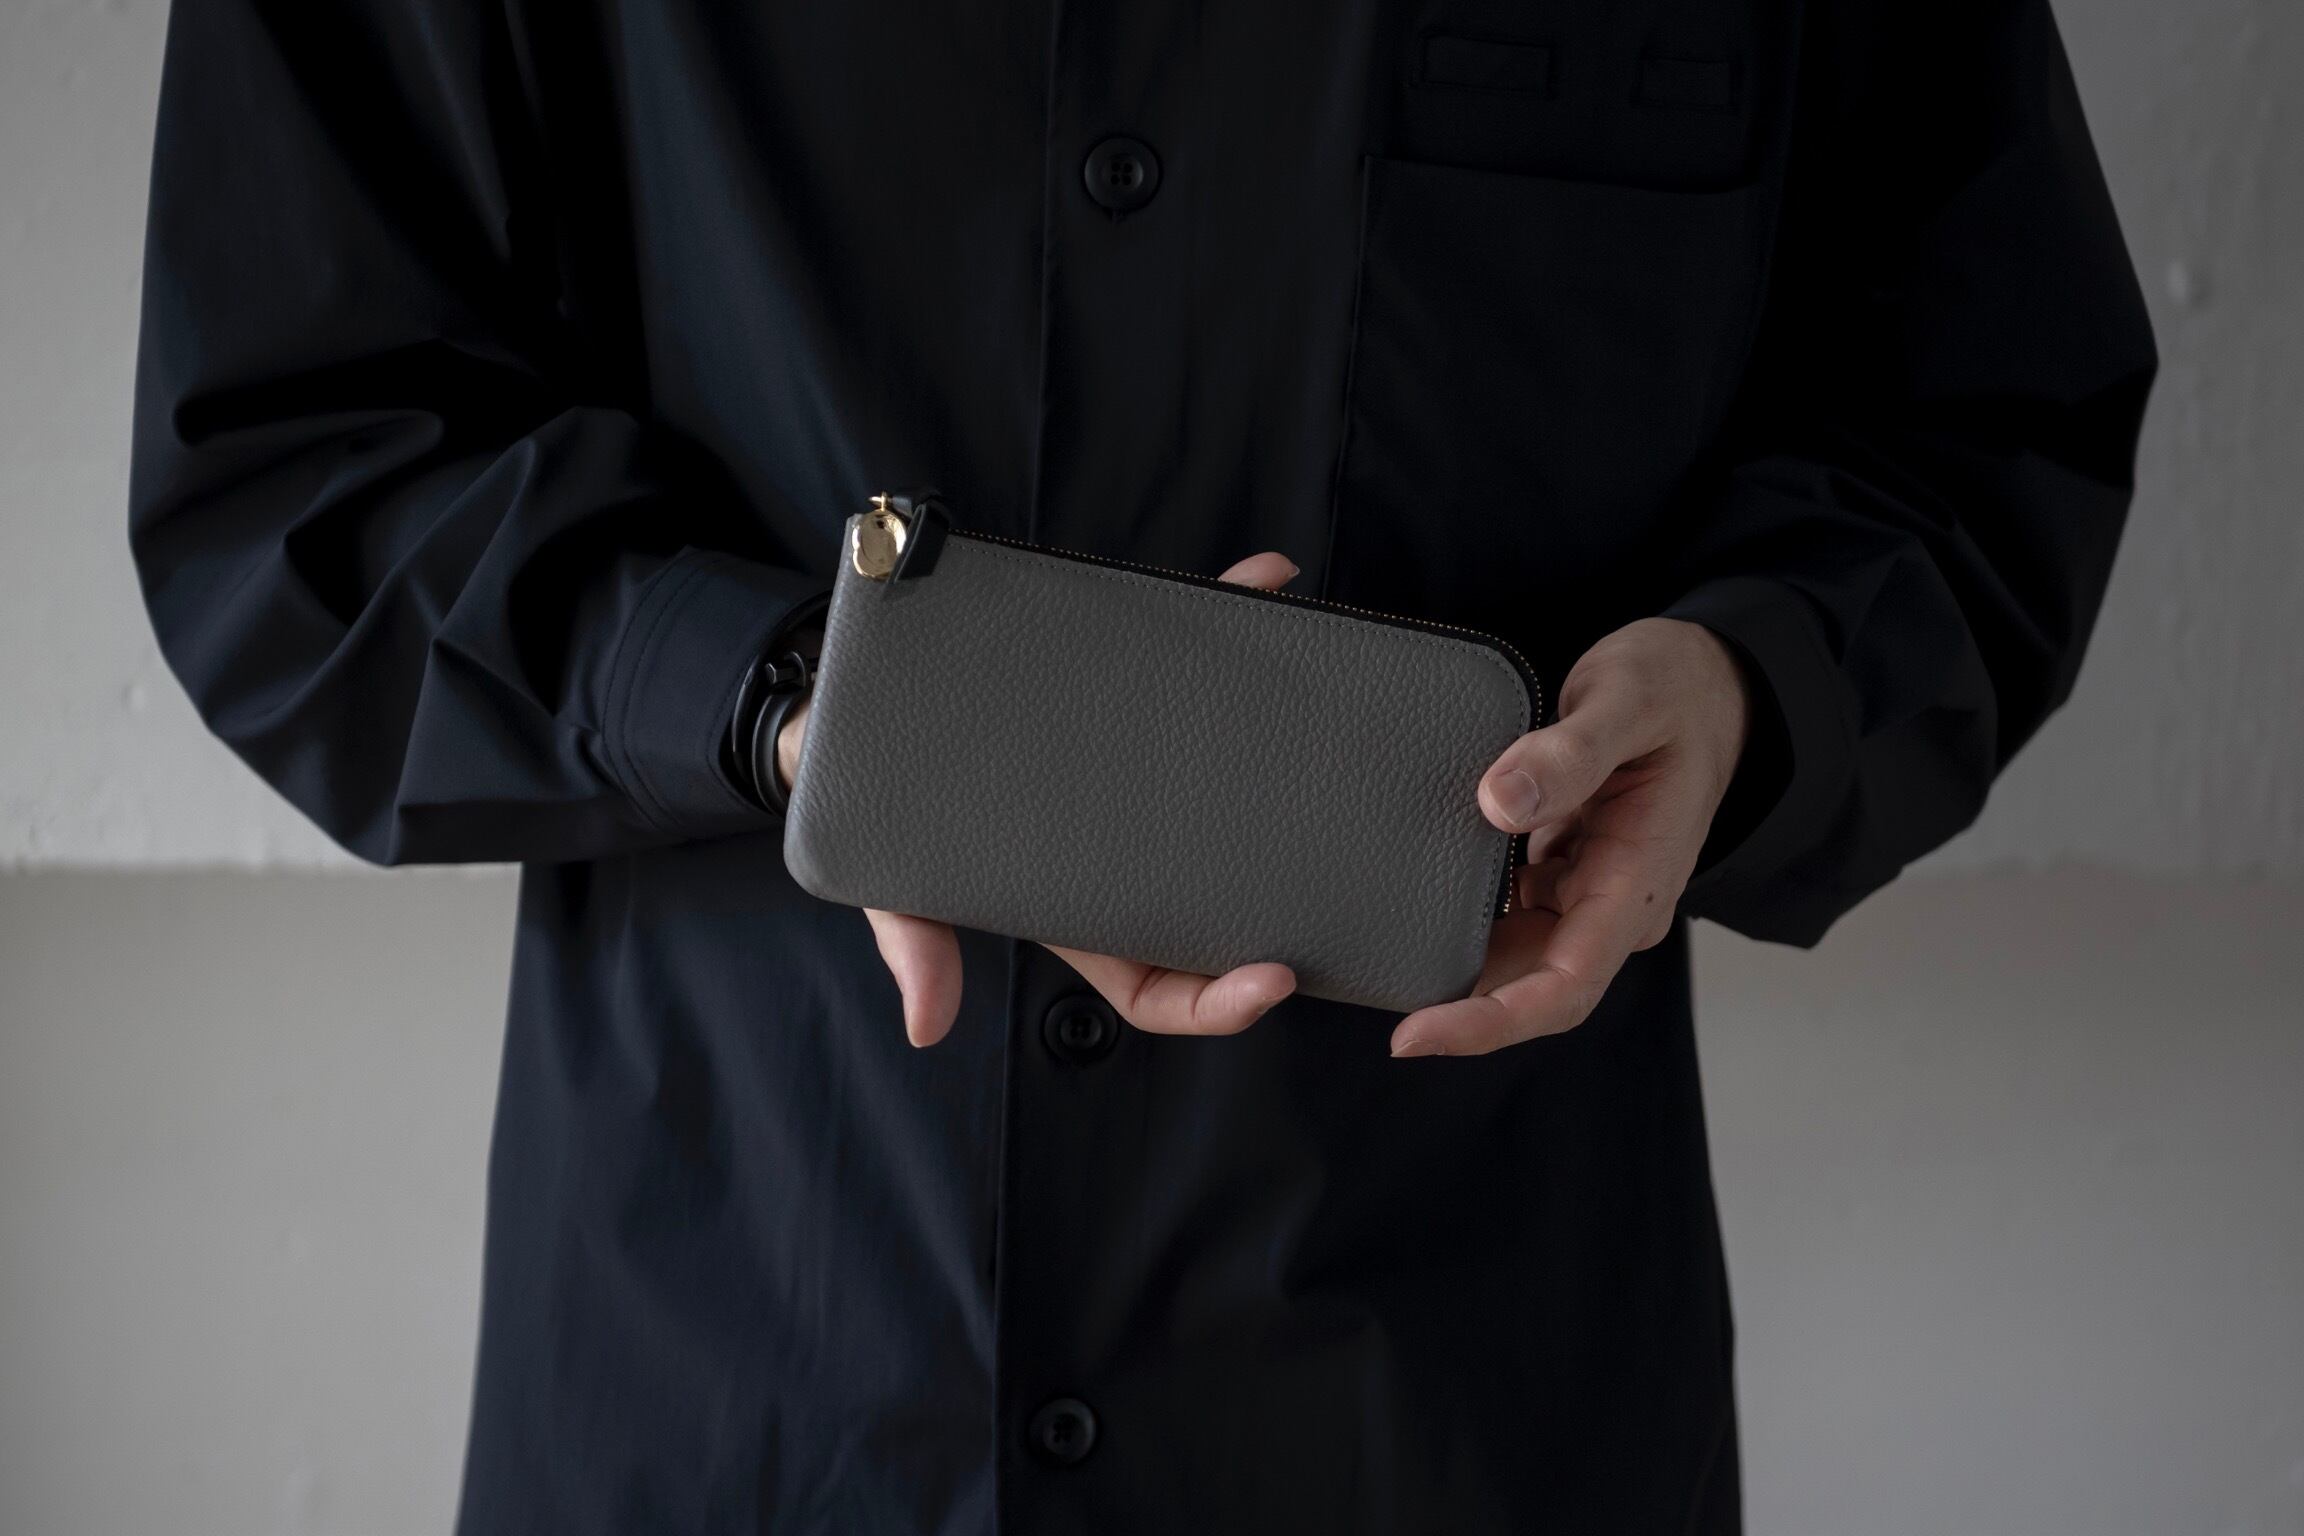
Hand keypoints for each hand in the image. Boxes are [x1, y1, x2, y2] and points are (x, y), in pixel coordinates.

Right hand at [776, 552, 1304, 1046]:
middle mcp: (1136, 855)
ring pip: (1233, 768)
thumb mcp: (900, 892)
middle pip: (1231, 894)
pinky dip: (1232, 615)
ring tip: (1316, 677)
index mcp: (1092, 920)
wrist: (864, 723)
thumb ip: (917, 950)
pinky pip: (1195, 668)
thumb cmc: (896, 827)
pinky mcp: (1133, 699)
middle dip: (1293, 884)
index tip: (1272, 981)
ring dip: (1280, 722)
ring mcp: (1143, 776)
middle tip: (1339, 863)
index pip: (1169, 987)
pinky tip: (1265, 574)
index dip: (1223, 1001)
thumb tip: (926, 1028)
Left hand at [1390, 618, 1752, 1057]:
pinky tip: (1412, 908)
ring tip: (1382, 969)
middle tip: (1378, 1012)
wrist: (1706, 684)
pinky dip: (1464, 921)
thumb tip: (1499, 802)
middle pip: (1533, 986)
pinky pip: (1512, 914)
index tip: (1416, 1033)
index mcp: (1638, 881)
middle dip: (1460, 1010)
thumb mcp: (1627, 702)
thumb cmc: (1676, 691)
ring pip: (1519, 956)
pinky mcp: (1566, 870)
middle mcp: (1614, 904)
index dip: (1489, 1022)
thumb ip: (1570, 753)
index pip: (1564, 987)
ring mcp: (1590, 891)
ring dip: (1460, 970)